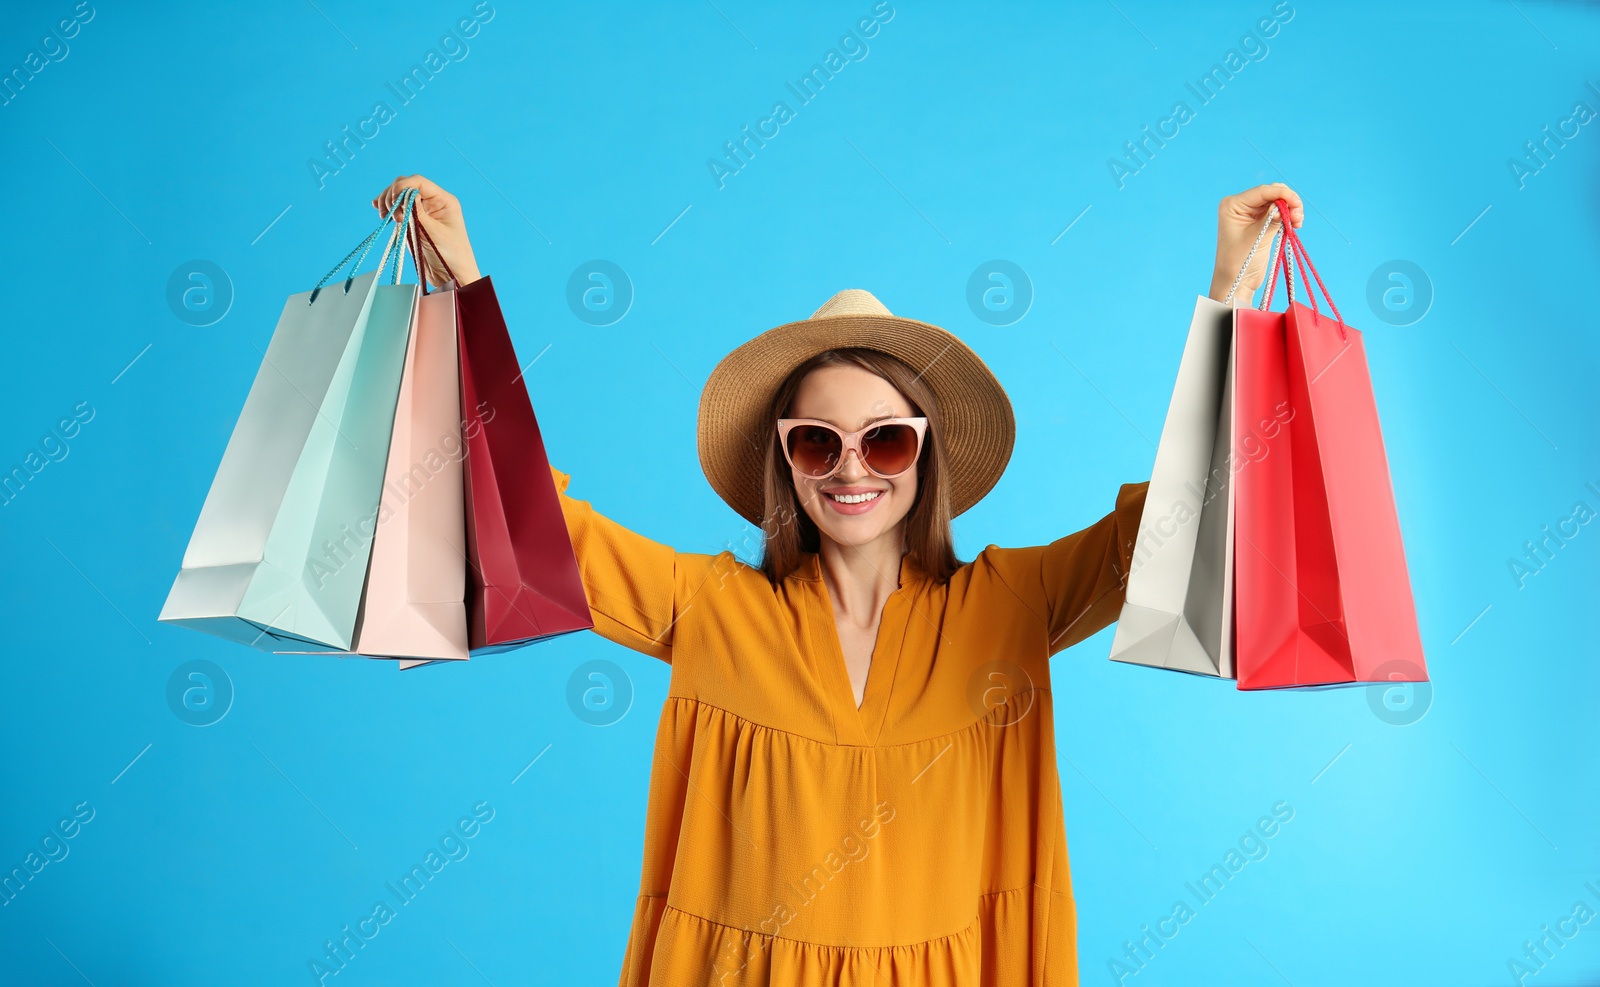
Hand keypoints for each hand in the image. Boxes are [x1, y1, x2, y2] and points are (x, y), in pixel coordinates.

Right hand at [372, 175, 481, 287]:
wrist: (451, 277)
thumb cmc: (450, 256)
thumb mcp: (433, 232)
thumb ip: (417, 212)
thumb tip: (404, 193)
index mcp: (443, 200)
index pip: (419, 182)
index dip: (402, 186)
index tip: (393, 200)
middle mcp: (432, 203)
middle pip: (406, 186)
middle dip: (393, 195)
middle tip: (390, 214)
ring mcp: (422, 212)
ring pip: (399, 196)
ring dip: (388, 202)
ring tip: (385, 216)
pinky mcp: (413, 223)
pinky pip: (398, 210)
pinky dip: (388, 209)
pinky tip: (378, 210)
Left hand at [1207, 183, 1303, 304]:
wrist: (1236, 283)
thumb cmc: (1240, 261)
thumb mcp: (1258, 236)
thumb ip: (1273, 218)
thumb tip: (1286, 204)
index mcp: (1233, 205)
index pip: (1263, 191)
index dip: (1283, 194)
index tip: (1298, 204)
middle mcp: (1240, 205)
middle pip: (1272, 193)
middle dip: (1288, 202)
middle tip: (1298, 217)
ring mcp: (1250, 213)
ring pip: (1277, 202)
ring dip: (1290, 209)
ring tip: (1297, 223)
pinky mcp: (1260, 222)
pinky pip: (1278, 212)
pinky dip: (1288, 216)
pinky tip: (1294, 225)